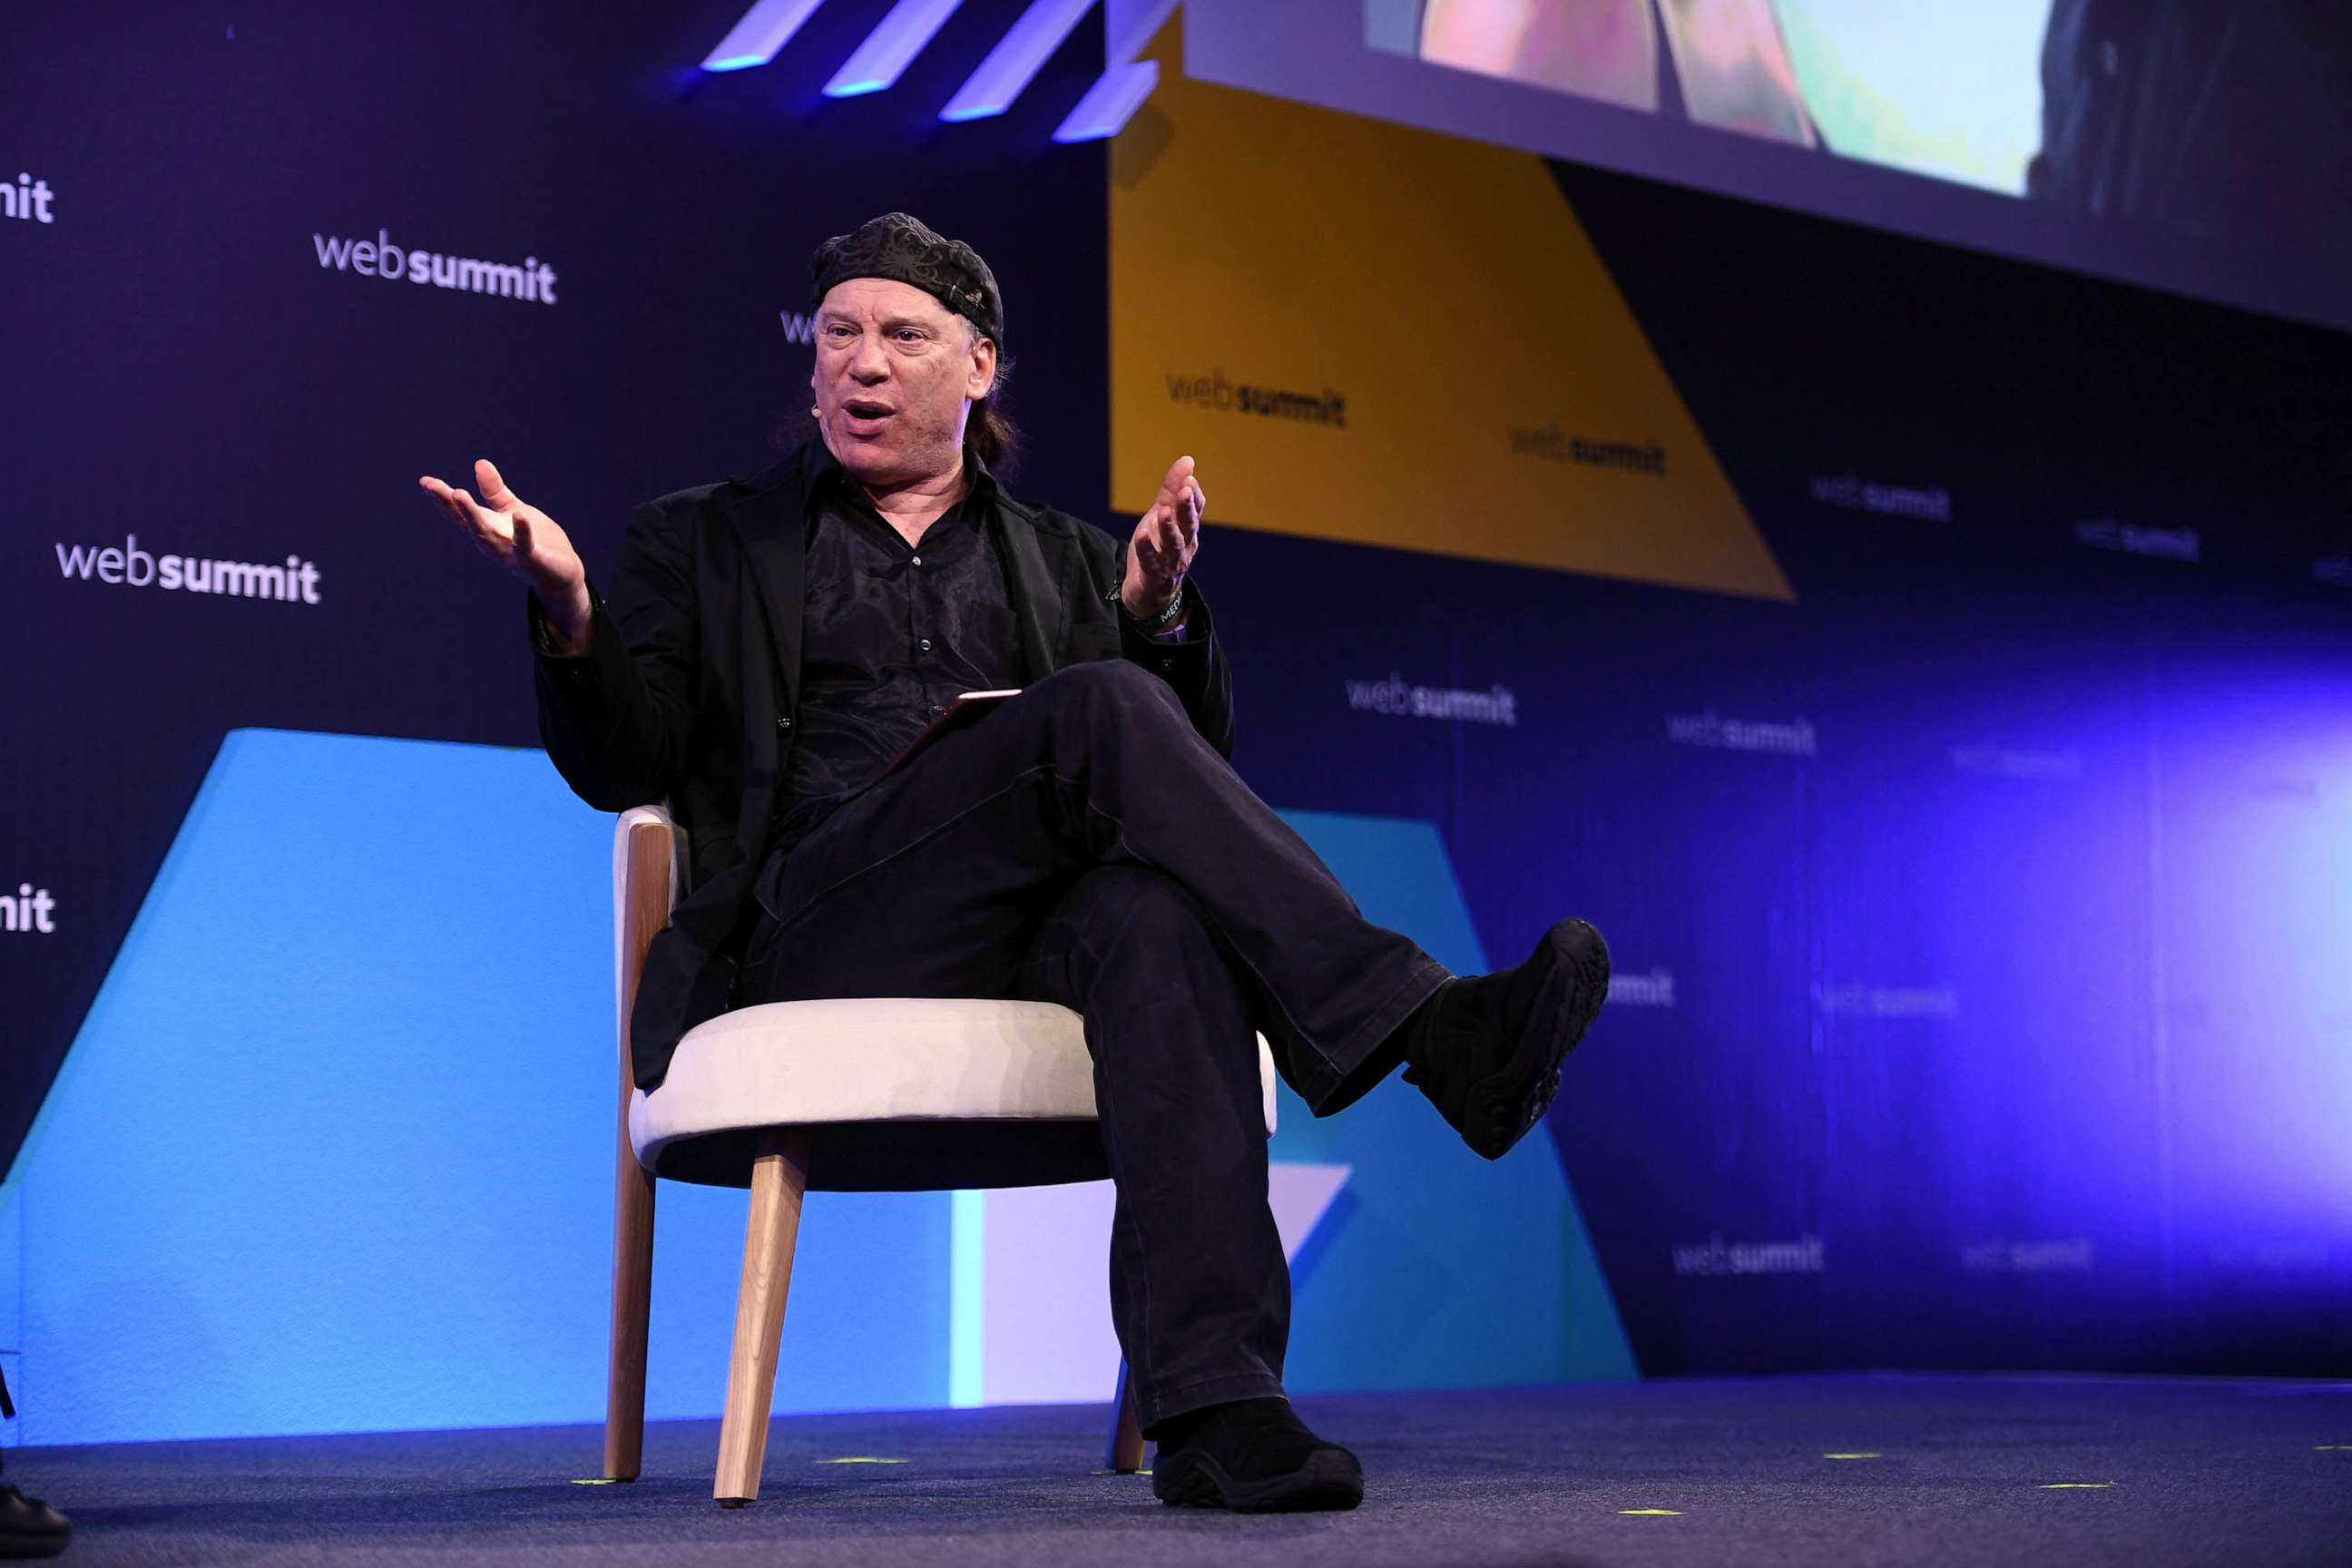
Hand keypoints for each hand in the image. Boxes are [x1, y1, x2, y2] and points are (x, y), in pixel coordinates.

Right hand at [418, 459, 591, 649]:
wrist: (563, 571)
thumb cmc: (535, 540)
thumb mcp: (512, 510)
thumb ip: (494, 491)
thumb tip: (479, 462)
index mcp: (486, 528)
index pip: (460, 513)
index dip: (442, 498)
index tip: (425, 481)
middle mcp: (492, 542)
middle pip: (466, 522)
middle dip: (450, 505)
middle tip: (432, 486)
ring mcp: (510, 553)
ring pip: (486, 534)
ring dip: (472, 515)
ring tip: (458, 493)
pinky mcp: (532, 560)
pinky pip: (524, 546)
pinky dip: (521, 532)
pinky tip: (519, 515)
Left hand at [1122, 454, 1204, 619]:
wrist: (1148, 591)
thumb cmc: (1158, 547)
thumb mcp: (1162, 515)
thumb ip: (1172, 490)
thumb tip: (1188, 459)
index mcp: (1188, 530)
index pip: (1195, 511)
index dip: (1193, 496)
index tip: (1189, 479)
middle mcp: (1185, 546)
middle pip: (1188, 525)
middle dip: (1187, 508)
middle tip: (1185, 490)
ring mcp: (1171, 563)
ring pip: (1173, 544)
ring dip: (1169, 527)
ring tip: (1163, 511)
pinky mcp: (1155, 576)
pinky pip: (1151, 562)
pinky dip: (1146, 549)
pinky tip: (1140, 535)